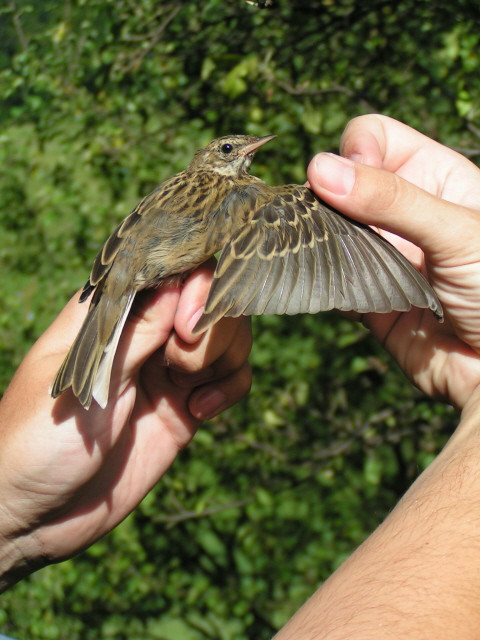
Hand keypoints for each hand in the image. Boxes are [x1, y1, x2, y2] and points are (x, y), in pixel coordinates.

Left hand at [0, 262, 250, 589]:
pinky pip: (232, 378)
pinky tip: (199, 412)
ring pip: (228, 337)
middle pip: (211, 299)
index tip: (187, 323)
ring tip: (186, 390)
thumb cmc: (38, 437)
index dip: (196, 284)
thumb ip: (139, 332)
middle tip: (179, 365)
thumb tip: (186, 282)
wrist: (35, 515)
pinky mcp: (186, 405)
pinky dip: (229, 388)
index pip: (172, 269)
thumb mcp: (87, 379)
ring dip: (222, 358)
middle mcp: (146, 332)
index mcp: (112, 311)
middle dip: (210, 329)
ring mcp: (169, 368)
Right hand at [307, 114, 479, 408]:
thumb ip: (392, 200)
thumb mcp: (458, 230)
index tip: (342, 178)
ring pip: (330, 231)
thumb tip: (320, 168)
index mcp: (433, 178)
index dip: (354, 150)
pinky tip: (328, 282)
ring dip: (318, 239)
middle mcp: (402, 212)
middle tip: (318, 218)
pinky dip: (322, 280)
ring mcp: (382, 254)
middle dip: (324, 197)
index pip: (374, 139)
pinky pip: (331, 279)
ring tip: (317, 250)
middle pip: (343, 184)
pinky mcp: (367, 296)